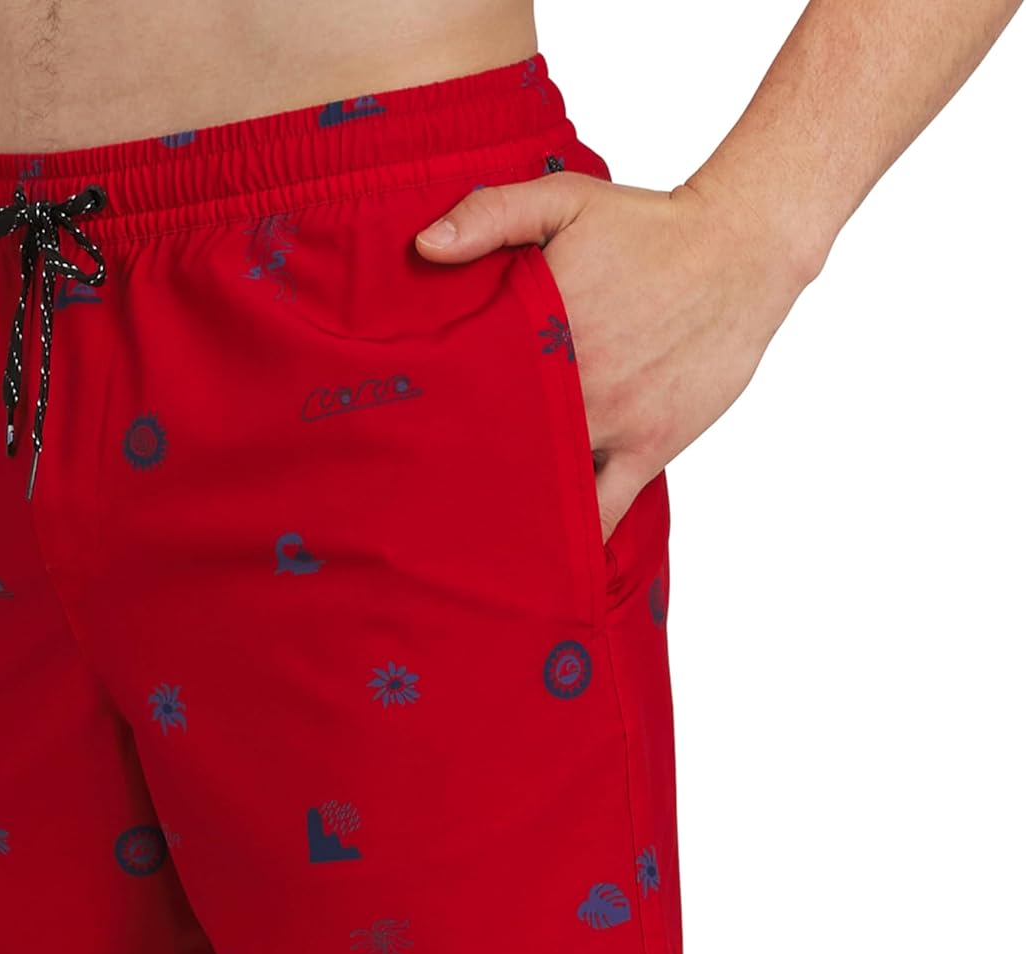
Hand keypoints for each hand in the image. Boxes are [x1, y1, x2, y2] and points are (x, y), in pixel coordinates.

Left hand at [416, 169, 813, 539]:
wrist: (743, 249)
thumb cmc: (649, 225)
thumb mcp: (564, 199)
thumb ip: (490, 214)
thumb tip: (424, 246)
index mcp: (540, 328)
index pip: (468, 388)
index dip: (432, 417)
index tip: (402, 437)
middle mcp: (573, 383)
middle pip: (500, 445)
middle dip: (464, 472)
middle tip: (424, 498)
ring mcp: (613, 421)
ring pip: (547, 484)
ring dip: (514, 509)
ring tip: (473, 539)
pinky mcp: (649, 446)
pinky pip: (607, 509)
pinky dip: (576, 536)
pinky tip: (545, 562)